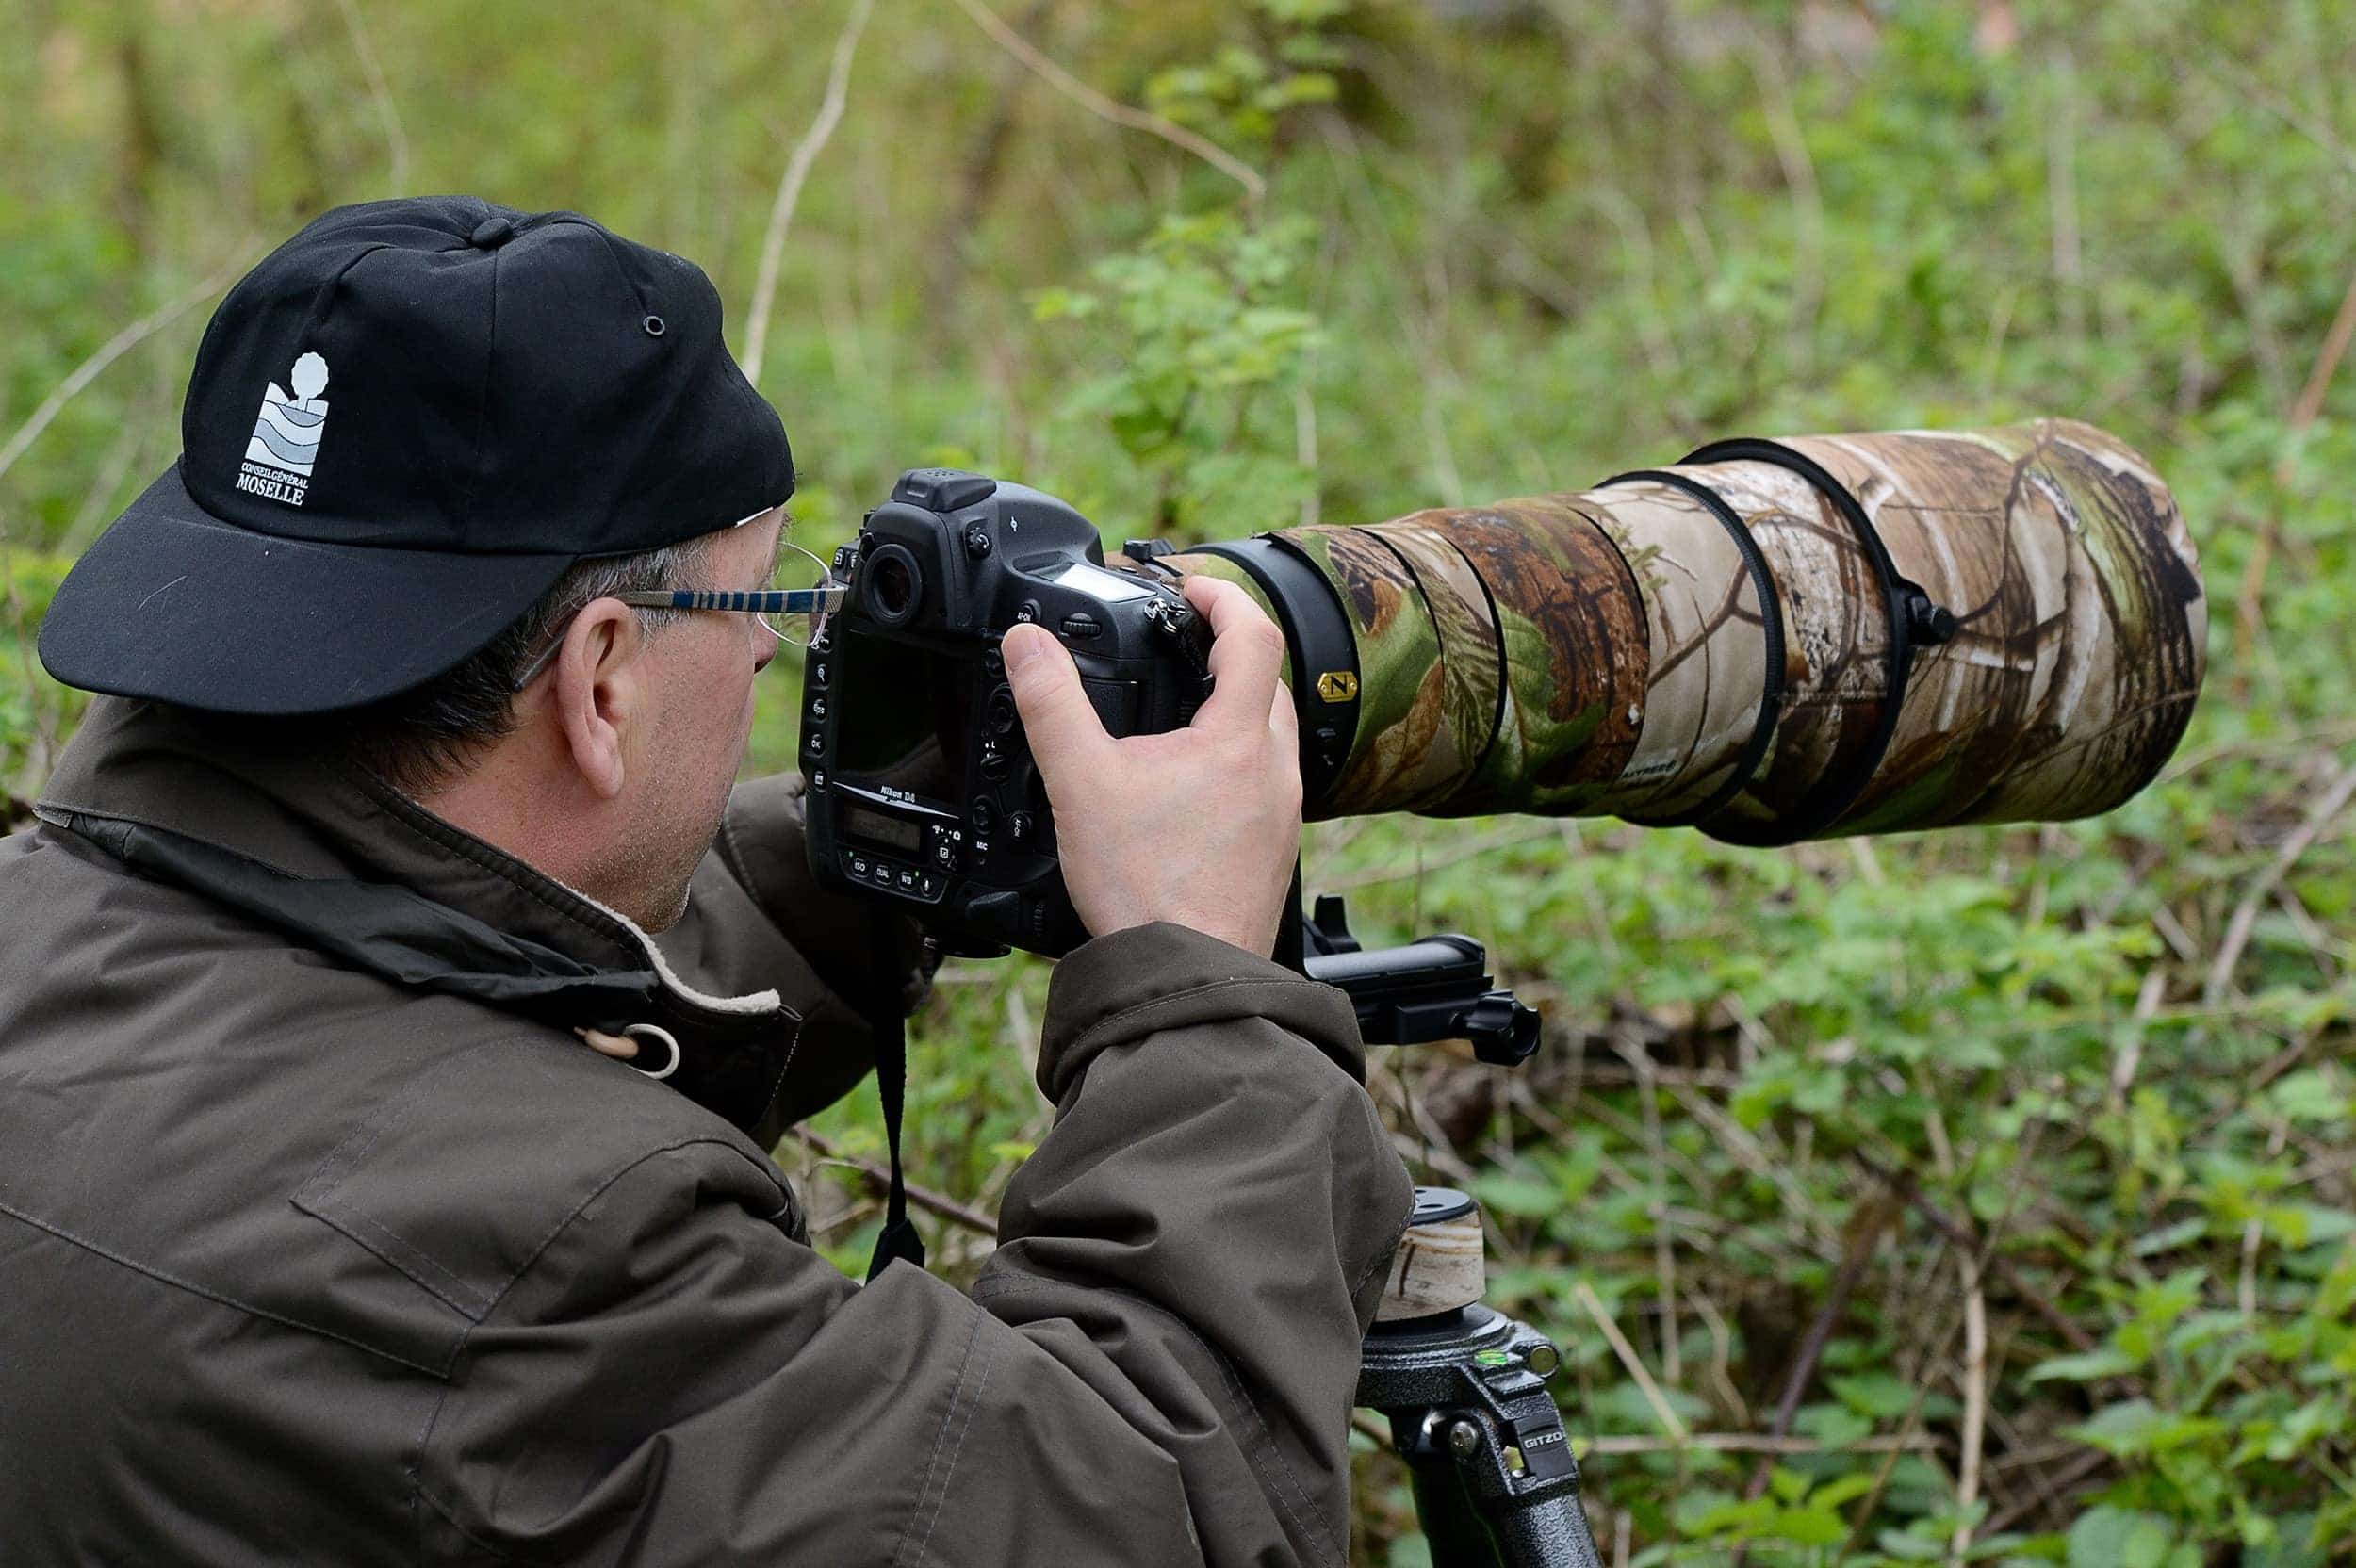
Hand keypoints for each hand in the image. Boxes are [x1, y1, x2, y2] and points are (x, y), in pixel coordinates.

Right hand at [1002, 576, 1300, 955]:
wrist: (1186, 975)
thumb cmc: (1145, 890)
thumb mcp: (1080, 783)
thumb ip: (1051, 705)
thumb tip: (1028, 644)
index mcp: (1238, 740)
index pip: (1254, 635)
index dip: (1223, 596)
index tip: (1191, 588)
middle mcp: (1274, 772)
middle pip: (1269, 682)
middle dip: (1230, 650)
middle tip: (1185, 641)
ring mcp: (1281, 816)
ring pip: (1272, 736)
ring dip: (1239, 707)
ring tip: (1186, 711)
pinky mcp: (1273, 852)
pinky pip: (1267, 785)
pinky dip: (1238, 763)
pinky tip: (1194, 790)